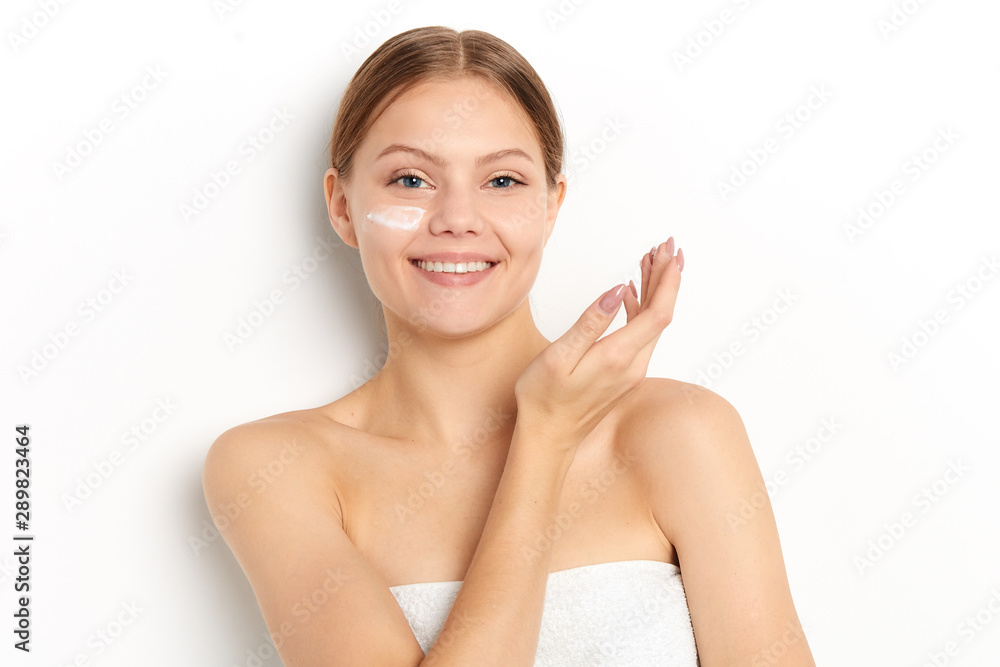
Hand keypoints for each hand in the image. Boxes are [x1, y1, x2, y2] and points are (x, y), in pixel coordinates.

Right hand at [514, 238, 683, 450]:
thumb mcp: (559, 356)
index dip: (668, 280)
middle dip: (666, 278)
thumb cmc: (544, 398)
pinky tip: (633, 294)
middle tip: (667, 246)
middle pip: (661, 314)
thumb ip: (590, 323)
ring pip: (652, 324)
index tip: (670, 253)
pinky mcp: (625, 374)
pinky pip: (641, 335)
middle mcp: (633, 365)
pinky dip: (641, 309)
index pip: (657, 312)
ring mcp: (631, 371)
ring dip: (654, 291)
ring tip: (651, 261)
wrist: (548, 437)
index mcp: (618, 357)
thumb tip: (617, 291)